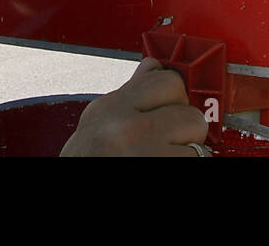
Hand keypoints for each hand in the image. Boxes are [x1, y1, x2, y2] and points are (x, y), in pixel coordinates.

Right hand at [60, 57, 208, 155]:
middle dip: (183, 127)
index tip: (169, 113)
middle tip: (165, 146)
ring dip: (189, 150)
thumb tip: (152, 67)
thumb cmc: (90, 163)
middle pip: (186, 106)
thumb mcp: (99, 125)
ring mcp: (144, 152)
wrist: (72, 201)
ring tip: (163, 159)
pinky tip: (166, 168)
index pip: (164, 79)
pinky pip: (196, 159)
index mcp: (109, 109)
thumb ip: (129, 96)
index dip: (173, 99)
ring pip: (197, 133)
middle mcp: (125, 127)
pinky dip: (187, 164)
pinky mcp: (162, 167)